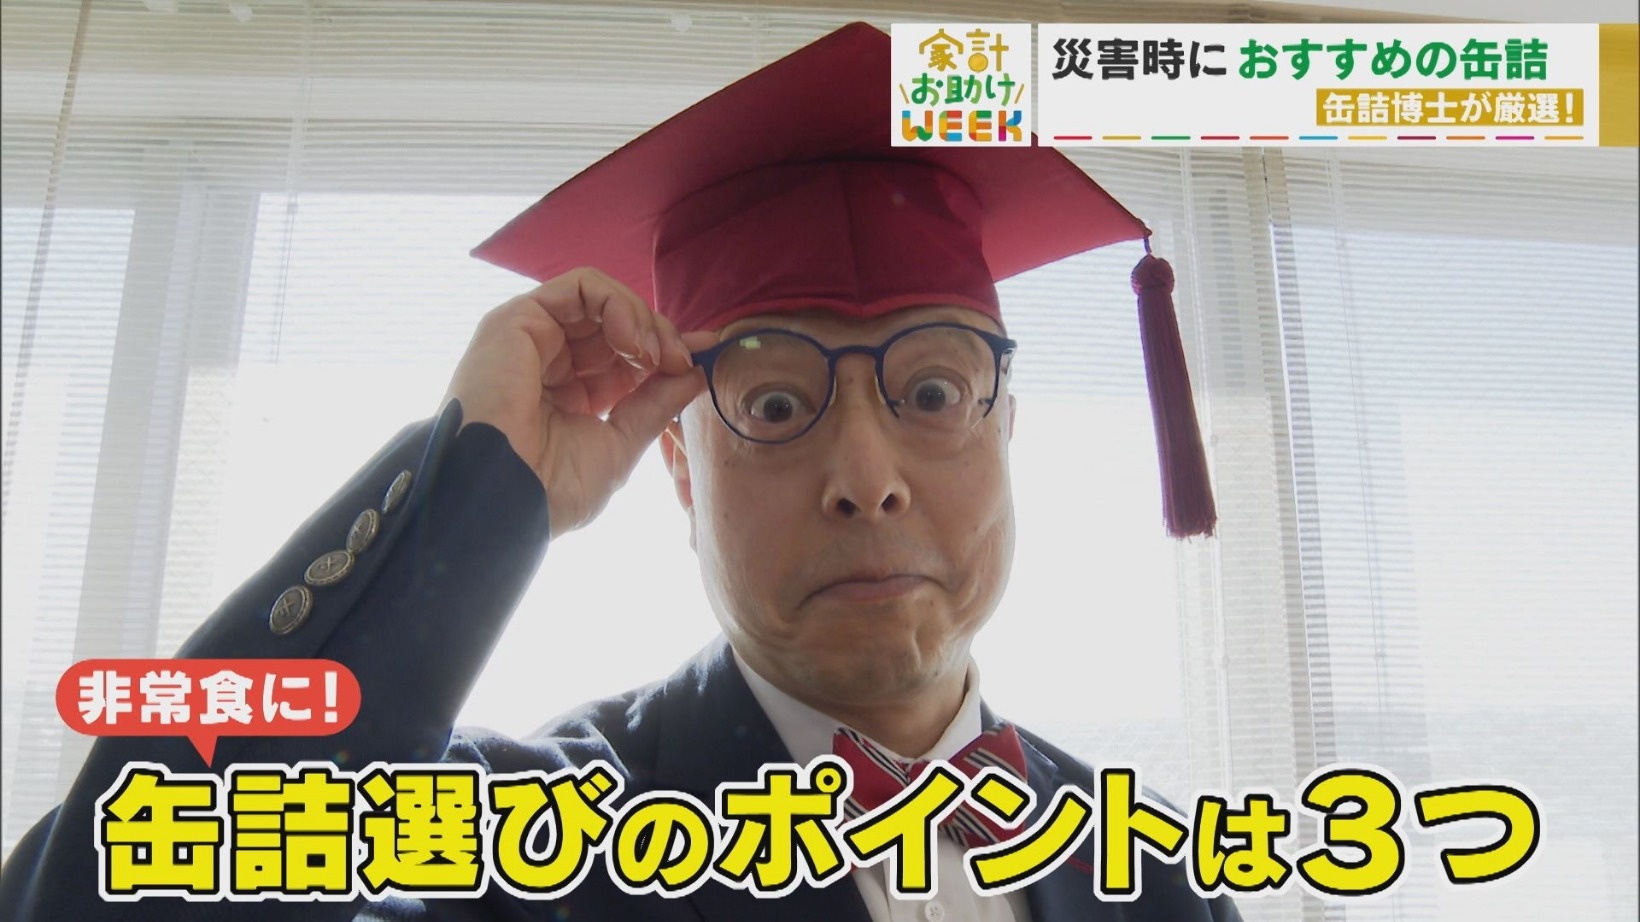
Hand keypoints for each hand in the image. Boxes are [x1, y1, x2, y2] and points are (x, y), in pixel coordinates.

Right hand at [444, 267, 712, 538]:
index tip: (701, 357)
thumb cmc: (552, 489)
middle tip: (681, 360)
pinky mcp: (518, 319)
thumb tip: (694, 373)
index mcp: (571, 395)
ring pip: (600, 297)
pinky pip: (580, 287)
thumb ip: (655, 404)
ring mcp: (532, 337)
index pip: (625, 355)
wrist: (504, 500)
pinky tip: (632, 341)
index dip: (666, 351)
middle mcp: (550, 361)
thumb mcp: (619, 444)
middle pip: (616, 322)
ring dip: (641, 319)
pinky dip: (617, 304)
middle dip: (659, 335)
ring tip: (655, 354)